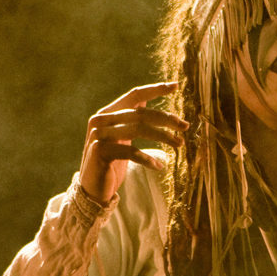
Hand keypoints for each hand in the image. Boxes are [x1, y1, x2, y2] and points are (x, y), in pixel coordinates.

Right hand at [79, 83, 188, 201]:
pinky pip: (131, 151)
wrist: (91, 190)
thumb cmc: (112, 162)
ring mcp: (98, 135)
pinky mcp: (100, 151)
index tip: (176, 85)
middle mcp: (101, 120)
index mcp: (107, 112)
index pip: (134, 95)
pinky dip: (148, 159)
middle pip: (141, 113)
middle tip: (185, 126)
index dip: (155, 89)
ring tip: (179, 144)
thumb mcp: (122, 137)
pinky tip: (159, 167)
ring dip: (163, 136)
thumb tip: (147, 99)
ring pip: (139, 128)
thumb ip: (131, 120)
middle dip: (166, 119)